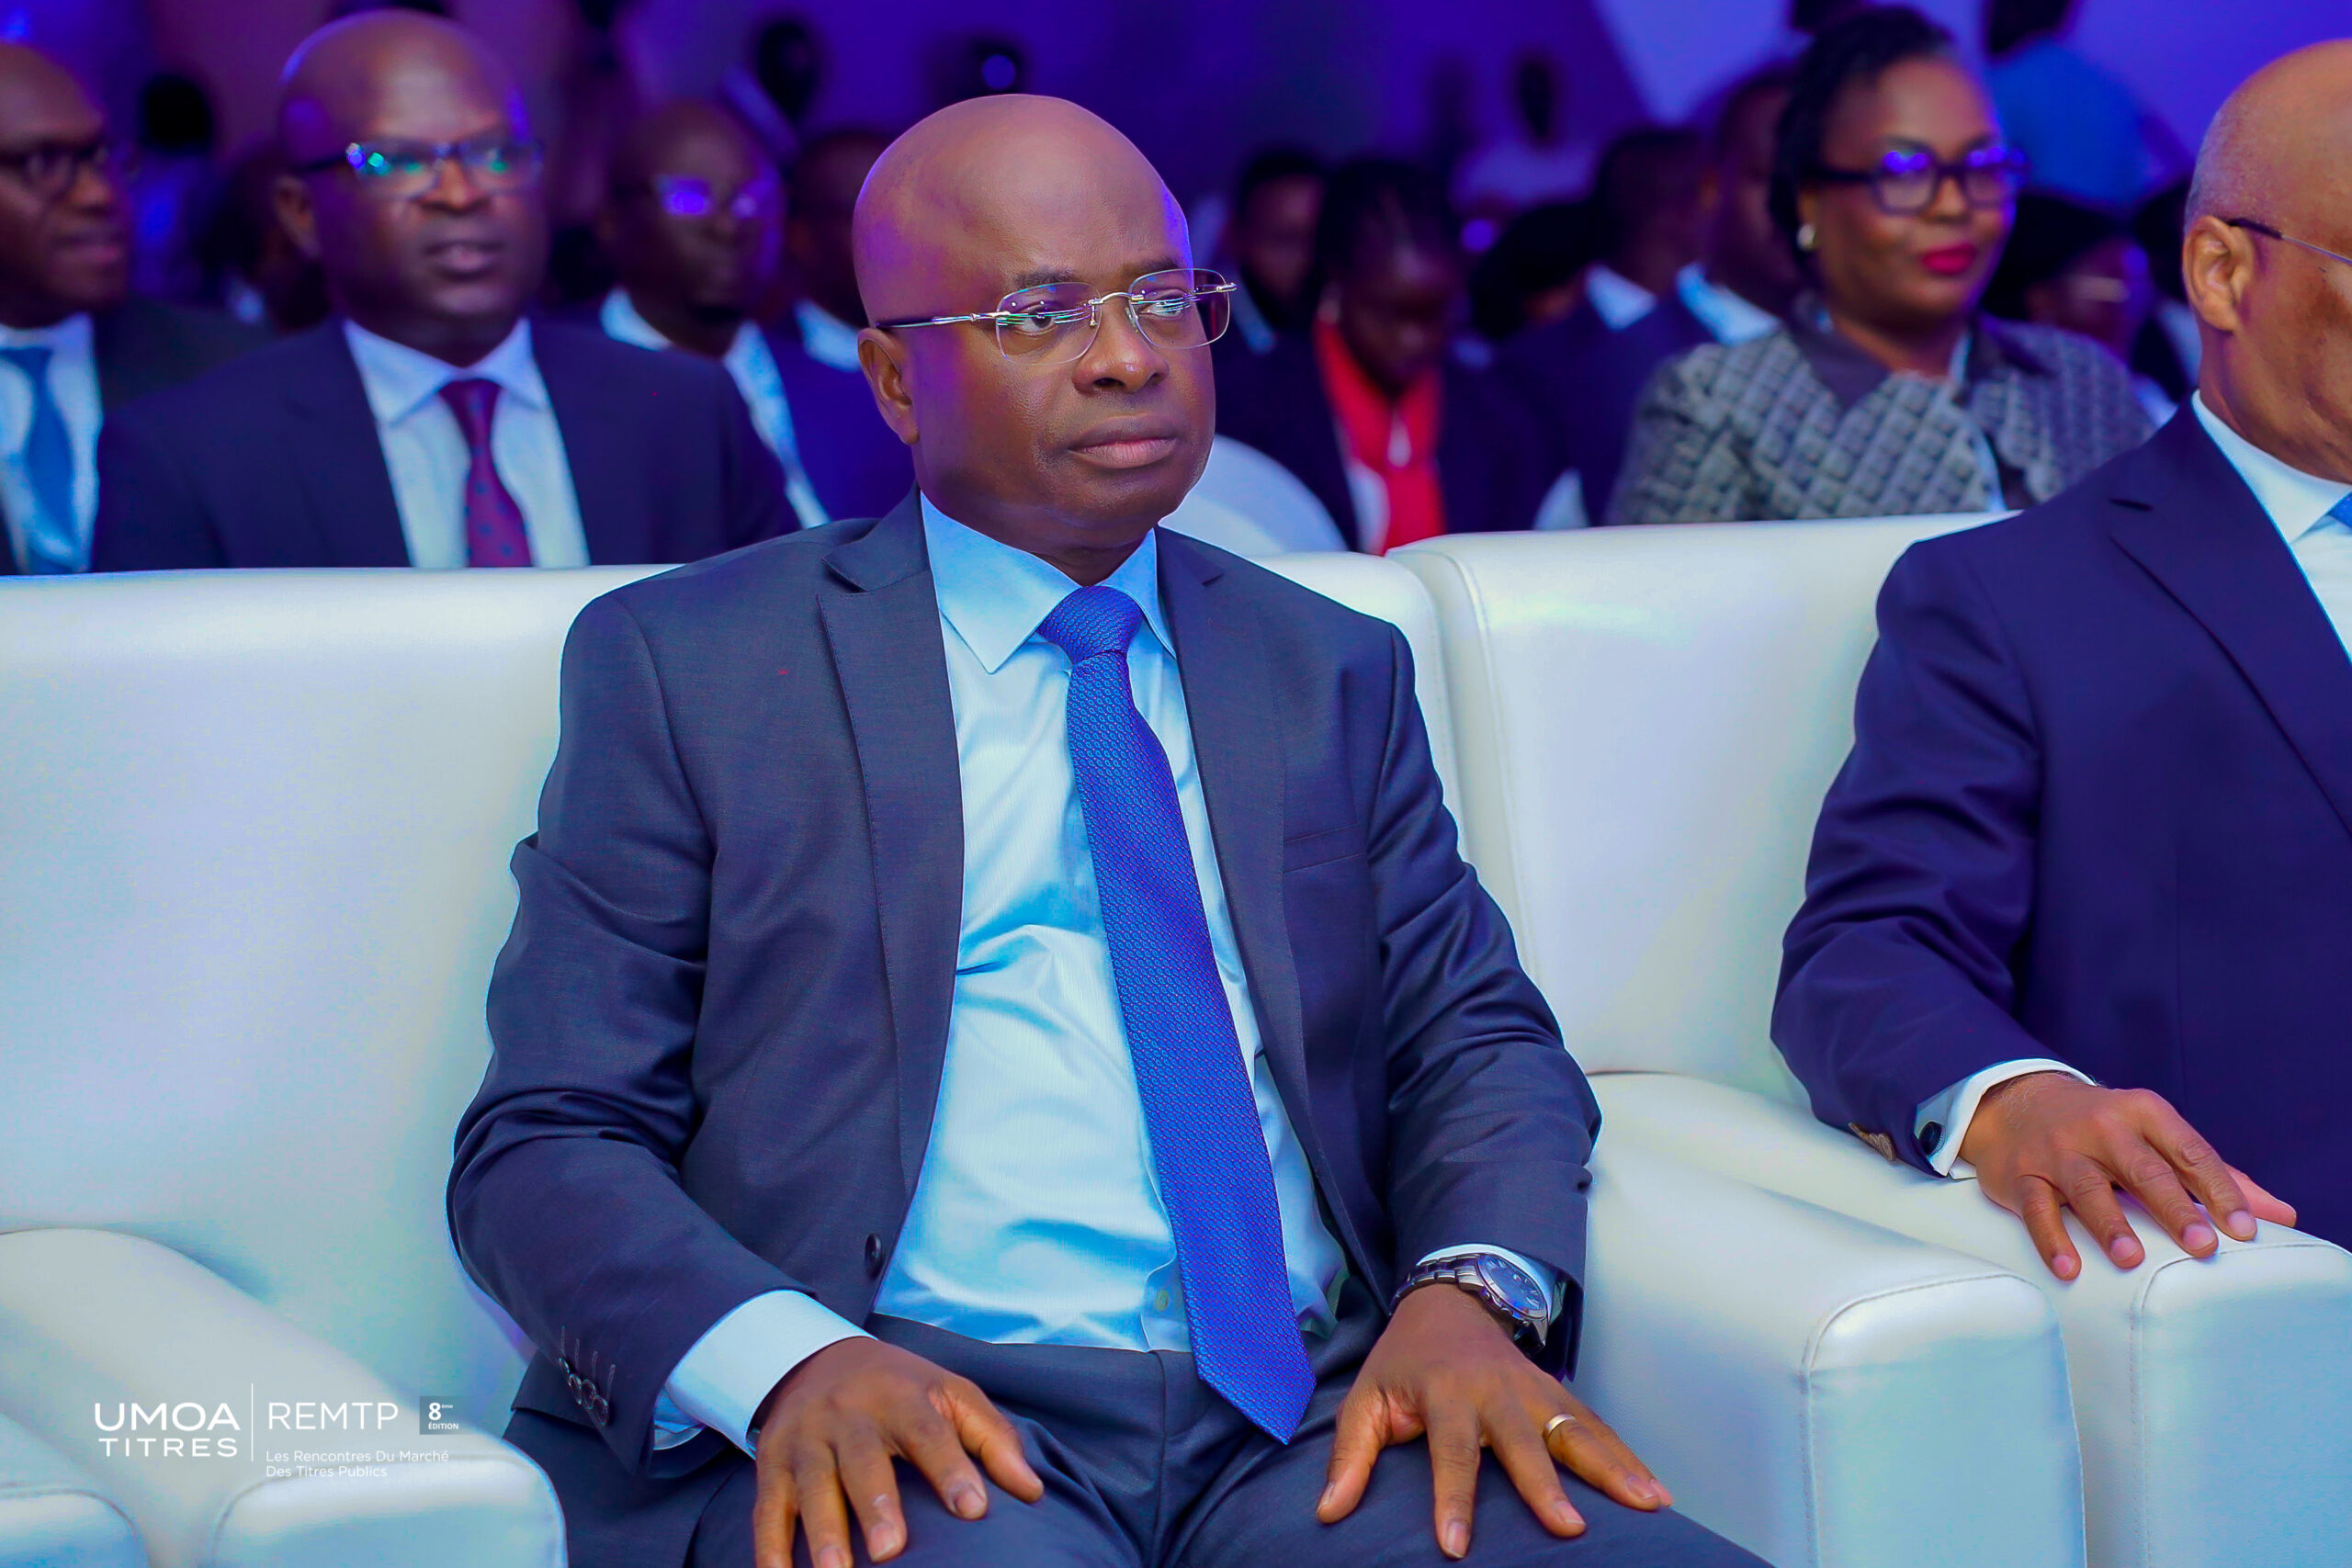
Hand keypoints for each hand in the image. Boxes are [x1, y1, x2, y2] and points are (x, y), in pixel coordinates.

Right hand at [750, 1337, 1043, 1567]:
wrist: (820, 1357)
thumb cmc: (901, 1389)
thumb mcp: (951, 1394)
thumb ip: (992, 1439)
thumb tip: (1032, 1491)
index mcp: (899, 1395)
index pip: (928, 1431)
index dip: (950, 1469)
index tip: (974, 1510)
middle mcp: (847, 1414)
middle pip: (861, 1460)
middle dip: (875, 1505)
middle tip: (891, 1551)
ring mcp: (804, 1439)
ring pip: (811, 1485)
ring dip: (822, 1531)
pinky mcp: (771, 1464)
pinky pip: (767, 1508)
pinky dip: (769, 1547)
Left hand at [1316, 1282, 1667, 1559]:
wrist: (1447, 1302)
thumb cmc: (1403, 1361)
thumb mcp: (1365, 1398)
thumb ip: (1350, 1455)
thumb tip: (1329, 1512)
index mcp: (1446, 1392)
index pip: (1451, 1453)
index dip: (1452, 1500)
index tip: (1455, 1547)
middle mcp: (1497, 1390)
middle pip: (1525, 1442)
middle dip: (1546, 1487)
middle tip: (1568, 1529)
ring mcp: (1535, 1388)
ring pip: (1577, 1429)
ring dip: (1612, 1467)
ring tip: (1647, 1504)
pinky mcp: (1557, 1392)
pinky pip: (1595, 1426)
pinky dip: (1627, 1455)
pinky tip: (1655, 1490)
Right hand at [1960, 1072, 2296, 1279]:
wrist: (2018, 1103)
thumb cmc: (2105, 1129)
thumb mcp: (2157, 1137)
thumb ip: (2215, 1175)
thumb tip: (2283, 1216)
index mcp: (2143, 1113)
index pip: (2189, 1151)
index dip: (2219, 1189)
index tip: (2244, 1228)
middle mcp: (2101, 1127)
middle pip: (2143, 1169)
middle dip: (2173, 1207)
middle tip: (2201, 1245)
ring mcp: (2059, 1151)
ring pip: (2087, 1187)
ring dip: (2109, 1223)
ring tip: (2131, 1258)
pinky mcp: (2022, 1175)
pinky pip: (2037, 1208)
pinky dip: (2051, 1239)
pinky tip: (2069, 1268)